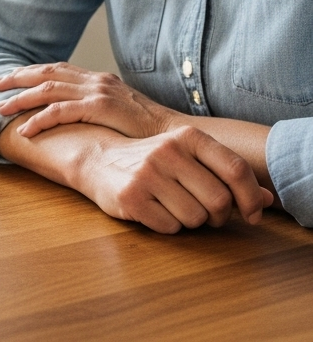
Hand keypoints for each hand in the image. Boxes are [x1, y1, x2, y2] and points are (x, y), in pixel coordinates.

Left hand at [0, 62, 183, 139]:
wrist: (177, 136)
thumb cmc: (149, 131)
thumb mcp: (120, 112)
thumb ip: (99, 108)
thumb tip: (78, 116)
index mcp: (97, 79)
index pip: (55, 69)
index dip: (30, 72)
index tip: (8, 77)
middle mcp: (94, 80)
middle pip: (45, 73)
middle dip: (16, 78)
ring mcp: (97, 92)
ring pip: (47, 90)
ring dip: (20, 99)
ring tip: (0, 109)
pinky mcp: (100, 108)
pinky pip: (61, 112)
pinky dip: (40, 119)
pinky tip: (26, 129)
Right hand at [75, 124, 273, 233]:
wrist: (97, 158)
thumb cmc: (151, 161)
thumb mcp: (188, 157)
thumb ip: (227, 174)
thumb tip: (266, 198)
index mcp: (186, 136)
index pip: (235, 168)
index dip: (250, 197)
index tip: (252, 213)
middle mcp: (167, 151)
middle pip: (219, 201)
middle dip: (218, 215)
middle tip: (204, 211)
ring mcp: (147, 174)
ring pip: (196, 218)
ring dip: (190, 221)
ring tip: (171, 205)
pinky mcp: (131, 197)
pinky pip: (170, 227)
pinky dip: (167, 225)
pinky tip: (153, 209)